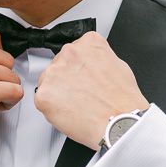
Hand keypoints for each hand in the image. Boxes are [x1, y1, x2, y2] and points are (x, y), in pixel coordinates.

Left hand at [34, 32, 148, 149]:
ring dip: (58, 93)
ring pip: (49, 82)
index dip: (79, 69)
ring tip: (78, 106)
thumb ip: (98, 59)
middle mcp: (69, 52)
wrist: (120, 123)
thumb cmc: (122, 100)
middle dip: (67, 80)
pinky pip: (42, 101)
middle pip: (60, 65)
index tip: (84, 78)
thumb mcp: (119, 65)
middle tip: (82, 95)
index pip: (75, 51)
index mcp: (88, 43)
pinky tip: (70, 113)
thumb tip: (91, 65)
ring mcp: (54, 72)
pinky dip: (52, 109)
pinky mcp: (44, 94)